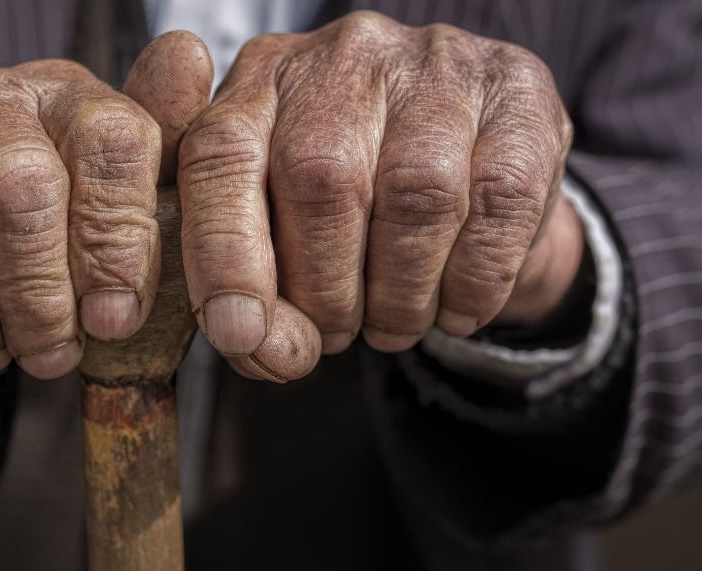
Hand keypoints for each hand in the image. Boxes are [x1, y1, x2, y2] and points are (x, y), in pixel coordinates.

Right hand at [0, 53, 173, 378]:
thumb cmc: (27, 206)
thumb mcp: (102, 185)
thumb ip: (151, 152)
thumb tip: (190, 57)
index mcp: (56, 92)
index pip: (110, 141)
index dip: (119, 242)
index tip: (114, 317)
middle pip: (18, 190)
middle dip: (40, 299)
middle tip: (51, 353)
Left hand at [178, 11, 579, 379]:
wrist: (466, 170)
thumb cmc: (348, 210)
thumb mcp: (278, 234)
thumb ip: (250, 289)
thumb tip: (261, 349)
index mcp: (258, 84)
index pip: (219, 159)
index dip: (224, 255)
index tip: (239, 333)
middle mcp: (342, 56)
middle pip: (320, 180)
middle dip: (325, 290)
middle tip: (336, 335)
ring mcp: (435, 63)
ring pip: (415, 194)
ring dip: (402, 294)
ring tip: (393, 327)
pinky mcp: (516, 91)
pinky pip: (499, 201)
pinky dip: (474, 281)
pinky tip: (457, 309)